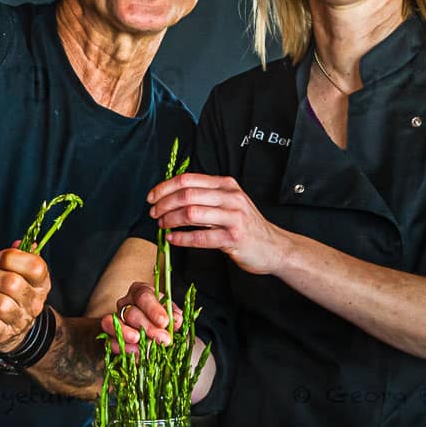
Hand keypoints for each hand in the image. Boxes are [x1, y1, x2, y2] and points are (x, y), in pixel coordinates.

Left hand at [0, 241, 51, 351]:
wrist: (15, 332)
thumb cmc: (15, 296)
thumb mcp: (24, 275)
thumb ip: (21, 256)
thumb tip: (18, 243)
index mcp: (41, 284)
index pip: (35, 267)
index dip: (12, 258)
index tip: (0, 259)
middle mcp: (33, 303)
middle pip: (12, 283)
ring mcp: (19, 321)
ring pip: (0, 304)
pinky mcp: (2, 335)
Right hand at [101, 281, 182, 352]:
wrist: (150, 331)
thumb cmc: (161, 318)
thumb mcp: (170, 314)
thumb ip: (174, 315)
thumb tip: (177, 320)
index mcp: (140, 292)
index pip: (144, 296)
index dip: (153, 309)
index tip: (164, 322)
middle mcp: (125, 303)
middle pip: (132, 313)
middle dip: (148, 327)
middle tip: (163, 339)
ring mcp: (115, 319)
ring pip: (113, 323)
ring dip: (126, 333)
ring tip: (138, 340)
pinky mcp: (109, 336)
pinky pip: (110, 341)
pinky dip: (122, 347)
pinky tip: (135, 352)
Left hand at [147, 173, 290, 274]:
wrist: (274, 247)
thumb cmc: (245, 225)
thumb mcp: (229, 202)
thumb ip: (205, 196)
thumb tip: (171, 195)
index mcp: (226, 185)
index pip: (188, 180)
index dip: (165, 188)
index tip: (151, 197)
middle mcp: (230, 197)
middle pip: (187, 195)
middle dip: (164, 204)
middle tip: (153, 213)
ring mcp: (233, 217)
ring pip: (192, 213)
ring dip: (171, 220)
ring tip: (162, 225)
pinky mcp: (234, 238)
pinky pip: (201, 237)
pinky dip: (182, 238)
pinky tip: (172, 239)